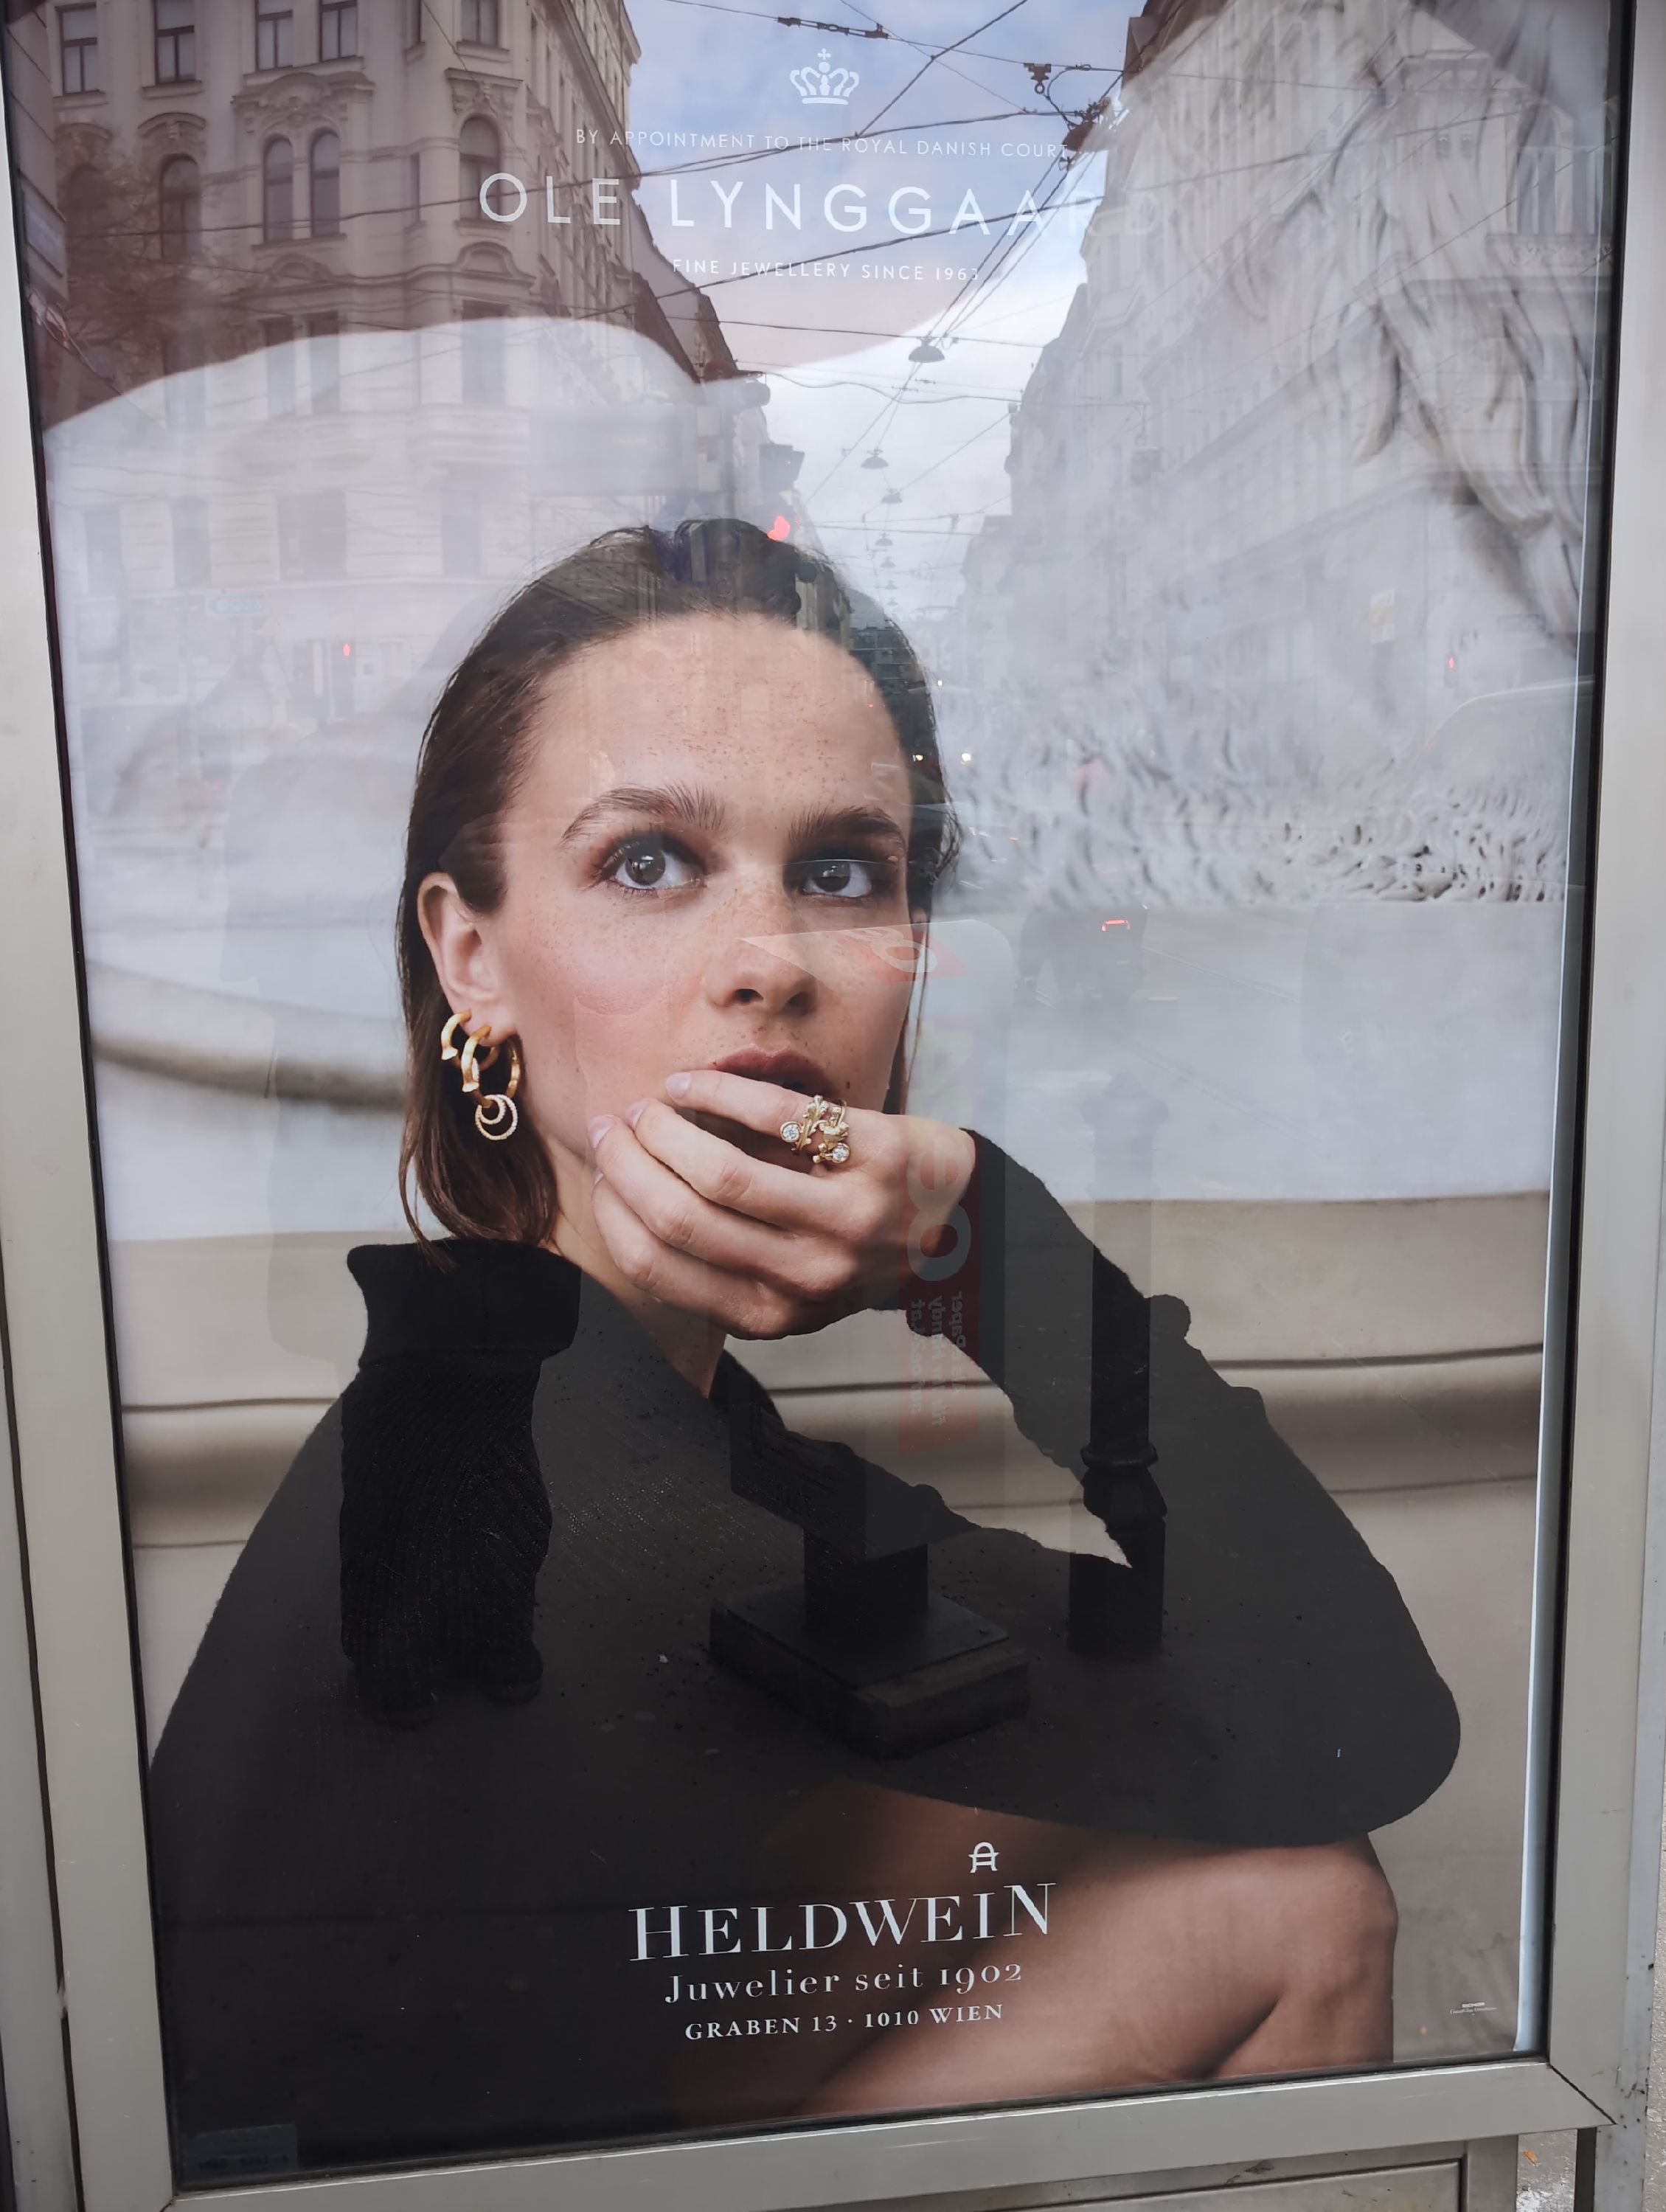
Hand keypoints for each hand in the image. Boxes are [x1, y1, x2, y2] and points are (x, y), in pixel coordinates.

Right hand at [586, 1072, 976, 1338]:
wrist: (958, 1221)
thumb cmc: (854, 1245)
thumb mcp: (787, 1278)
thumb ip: (720, 1259)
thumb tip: (626, 1199)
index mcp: (773, 1313)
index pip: (661, 1267)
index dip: (613, 1214)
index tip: (597, 1175)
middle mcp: (809, 1277)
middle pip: (681, 1218)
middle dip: (628, 1166)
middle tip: (612, 1129)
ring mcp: (847, 1220)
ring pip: (722, 1172)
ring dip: (666, 1129)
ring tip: (650, 1105)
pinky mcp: (877, 1157)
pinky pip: (779, 1116)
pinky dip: (719, 1093)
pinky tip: (691, 1084)